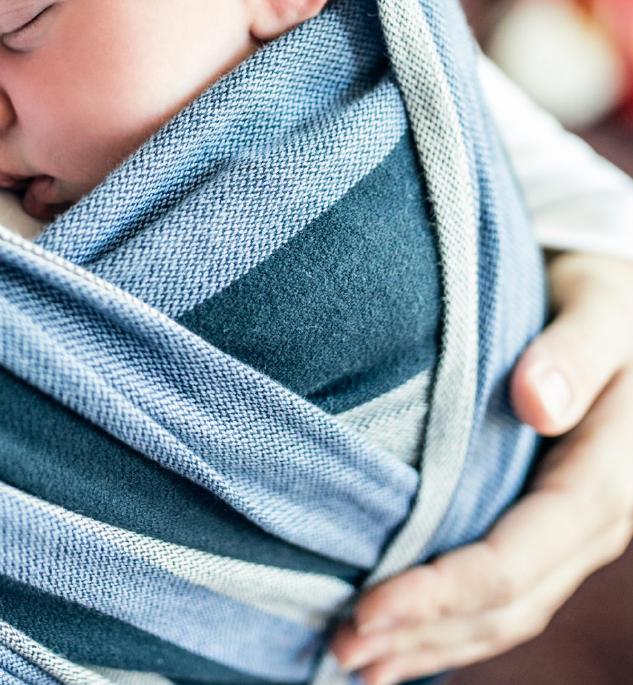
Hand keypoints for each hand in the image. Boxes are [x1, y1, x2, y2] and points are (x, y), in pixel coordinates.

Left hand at [331, 252, 632, 683]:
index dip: (444, 591)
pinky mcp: (549, 525)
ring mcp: (575, 532)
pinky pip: (510, 592)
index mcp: (609, 477)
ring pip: (508, 612)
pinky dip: (457, 623)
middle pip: (508, 600)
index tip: (369, 608)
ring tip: (358, 662)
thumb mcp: (600, 310)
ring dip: (436, 642)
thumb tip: (537, 402)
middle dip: (426, 631)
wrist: (622, 307)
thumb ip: (573, 353)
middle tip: (342, 649)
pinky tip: (407, 641)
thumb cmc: (600, 298)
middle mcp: (596, 520)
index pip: (517, 557)